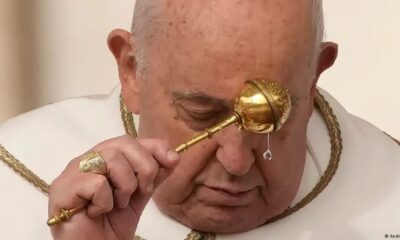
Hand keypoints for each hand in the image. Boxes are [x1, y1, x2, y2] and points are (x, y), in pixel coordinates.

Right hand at [48, 135, 178, 239]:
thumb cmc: (113, 224)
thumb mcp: (140, 195)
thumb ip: (153, 174)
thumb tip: (174, 155)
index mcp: (103, 158)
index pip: (130, 140)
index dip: (154, 147)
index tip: (172, 161)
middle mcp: (86, 160)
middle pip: (123, 143)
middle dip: (144, 167)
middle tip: (142, 191)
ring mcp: (71, 173)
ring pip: (111, 158)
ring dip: (125, 186)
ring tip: (117, 204)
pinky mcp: (62, 189)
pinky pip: (96, 183)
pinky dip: (105, 202)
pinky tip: (97, 212)